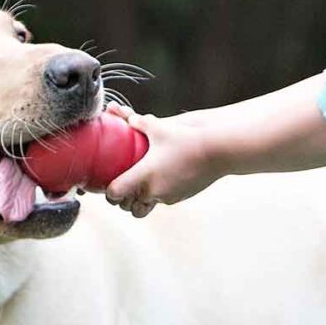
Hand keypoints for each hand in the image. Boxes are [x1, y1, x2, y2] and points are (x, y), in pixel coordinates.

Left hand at [102, 104, 219, 217]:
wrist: (217, 151)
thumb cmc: (186, 138)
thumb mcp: (158, 127)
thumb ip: (139, 122)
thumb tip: (128, 117)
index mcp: (143, 176)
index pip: (115, 194)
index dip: (108, 193)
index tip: (108, 186)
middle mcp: (153, 191)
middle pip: (127, 207)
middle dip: (123, 200)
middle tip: (122, 187)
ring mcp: (167, 197)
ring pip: (144, 207)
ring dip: (139, 201)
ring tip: (140, 187)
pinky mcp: (180, 197)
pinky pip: (162, 201)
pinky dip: (157, 195)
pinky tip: (161, 179)